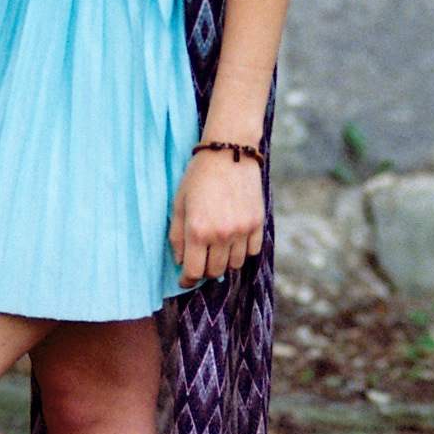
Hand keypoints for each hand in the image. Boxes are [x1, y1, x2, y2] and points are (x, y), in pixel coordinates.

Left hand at [169, 149, 264, 285]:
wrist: (229, 153)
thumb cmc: (198, 176)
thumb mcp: (178, 203)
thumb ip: (176, 236)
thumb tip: (181, 262)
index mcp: (198, 230)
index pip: (194, 272)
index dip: (187, 281)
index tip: (185, 281)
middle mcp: (221, 234)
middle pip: (215, 271)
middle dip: (205, 270)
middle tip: (200, 259)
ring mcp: (242, 230)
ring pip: (234, 264)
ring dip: (224, 261)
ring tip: (218, 247)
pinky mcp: (257, 223)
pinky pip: (251, 252)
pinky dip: (242, 251)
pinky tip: (234, 239)